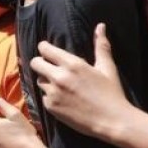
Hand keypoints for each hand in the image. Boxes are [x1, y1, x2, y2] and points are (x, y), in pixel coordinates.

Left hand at [29, 26, 136, 140]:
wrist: (112, 121)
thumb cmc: (112, 93)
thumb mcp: (107, 68)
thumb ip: (101, 46)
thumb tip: (101, 26)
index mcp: (72, 64)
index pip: (44, 48)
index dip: (45, 49)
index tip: (49, 52)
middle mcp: (59, 77)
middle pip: (35, 63)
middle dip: (41, 63)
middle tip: (51, 68)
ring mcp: (53, 93)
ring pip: (39, 80)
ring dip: (46, 81)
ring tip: (61, 85)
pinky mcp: (51, 107)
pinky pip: (44, 97)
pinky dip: (51, 97)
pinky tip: (64, 100)